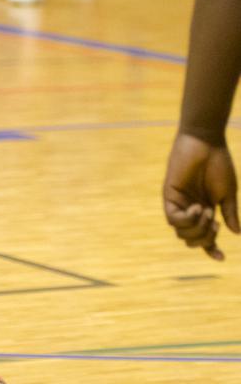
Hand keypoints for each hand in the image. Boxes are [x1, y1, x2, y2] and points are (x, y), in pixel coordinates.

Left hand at [163, 133, 240, 259]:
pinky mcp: (169, 196)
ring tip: (207, 213)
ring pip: (181, 232)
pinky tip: (198, 208)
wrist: (206, 145)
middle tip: (215, 224)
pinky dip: (187, 219)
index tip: (221, 259)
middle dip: (205, 239)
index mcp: (206, 210)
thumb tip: (235, 233)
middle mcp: (191, 209)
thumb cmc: (219, 165)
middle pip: (191, 238)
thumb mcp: (228, 194)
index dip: (211, 249)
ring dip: (197, 228)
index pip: (205, 236)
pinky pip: (173, 218)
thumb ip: (228, 213)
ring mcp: (180, 203)